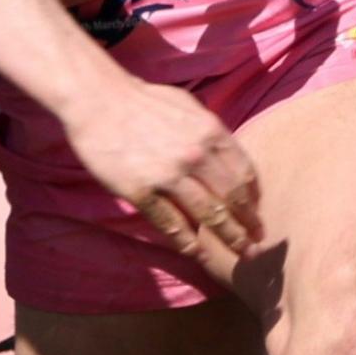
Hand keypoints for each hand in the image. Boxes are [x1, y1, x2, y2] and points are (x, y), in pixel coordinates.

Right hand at [57, 77, 262, 256]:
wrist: (98, 99)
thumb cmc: (142, 100)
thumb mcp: (187, 106)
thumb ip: (208, 132)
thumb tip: (226, 155)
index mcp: (209, 131)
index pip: (244, 172)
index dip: (254, 198)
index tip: (257, 214)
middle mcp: (195, 155)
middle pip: (232, 199)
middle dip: (248, 225)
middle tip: (256, 244)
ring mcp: (168, 175)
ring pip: (207, 215)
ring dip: (227, 238)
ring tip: (239, 255)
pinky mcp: (141, 191)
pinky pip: (170, 223)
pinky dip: (187, 241)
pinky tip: (196, 252)